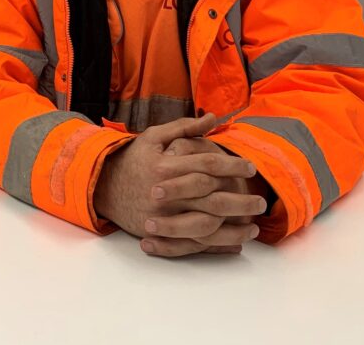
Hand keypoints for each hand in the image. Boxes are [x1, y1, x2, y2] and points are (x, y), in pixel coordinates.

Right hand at [94, 114, 263, 257]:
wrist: (102, 186)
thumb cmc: (132, 159)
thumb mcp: (153, 137)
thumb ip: (184, 128)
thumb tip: (213, 118)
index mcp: (165, 166)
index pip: (207, 165)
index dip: (232, 166)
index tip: (251, 168)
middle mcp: (165, 192)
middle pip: (211, 197)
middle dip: (240, 200)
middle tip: (260, 201)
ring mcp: (161, 216)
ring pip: (206, 224)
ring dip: (233, 226)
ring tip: (253, 225)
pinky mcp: (159, 233)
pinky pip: (193, 242)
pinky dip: (216, 244)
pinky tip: (235, 241)